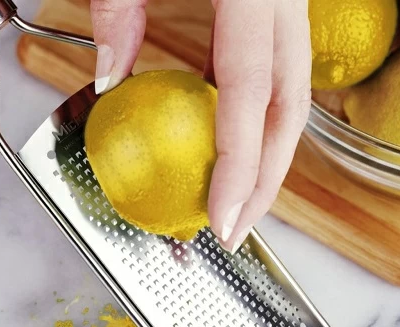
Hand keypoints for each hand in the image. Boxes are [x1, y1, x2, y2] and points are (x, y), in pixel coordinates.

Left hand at [92, 0, 311, 251]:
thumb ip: (119, 13)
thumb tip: (109, 79)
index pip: (251, 93)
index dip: (240, 166)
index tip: (221, 220)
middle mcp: (284, 3)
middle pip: (289, 109)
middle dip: (266, 179)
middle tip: (234, 230)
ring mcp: (287, 4)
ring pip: (290, 93)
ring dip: (266, 154)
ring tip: (234, 200)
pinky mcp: (277, 6)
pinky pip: (273, 69)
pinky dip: (252, 115)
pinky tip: (224, 141)